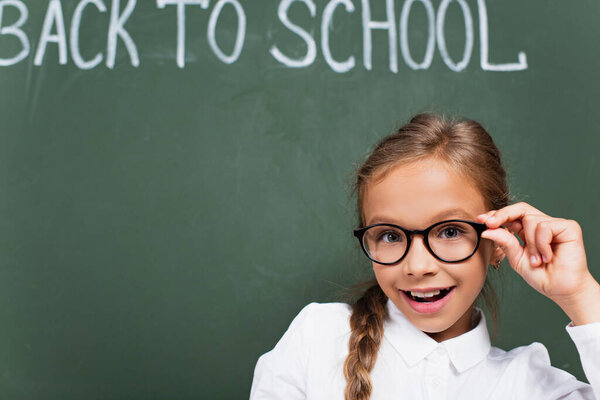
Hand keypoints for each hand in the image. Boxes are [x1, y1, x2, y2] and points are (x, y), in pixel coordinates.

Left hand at [477, 202, 599, 324]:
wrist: (561, 290)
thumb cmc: (541, 276)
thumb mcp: (516, 259)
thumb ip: (505, 242)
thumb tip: (487, 230)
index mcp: (527, 231)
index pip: (511, 216)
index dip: (496, 215)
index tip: (481, 220)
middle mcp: (541, 225)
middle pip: (520, 208)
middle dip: (503, 214)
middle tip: (490, 223)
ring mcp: (555, 224)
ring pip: (530, 220)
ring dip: (530, 243)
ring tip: (537, 260)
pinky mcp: (569, 227)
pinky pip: (545, 227)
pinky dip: (542, 244)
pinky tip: (548, 256)